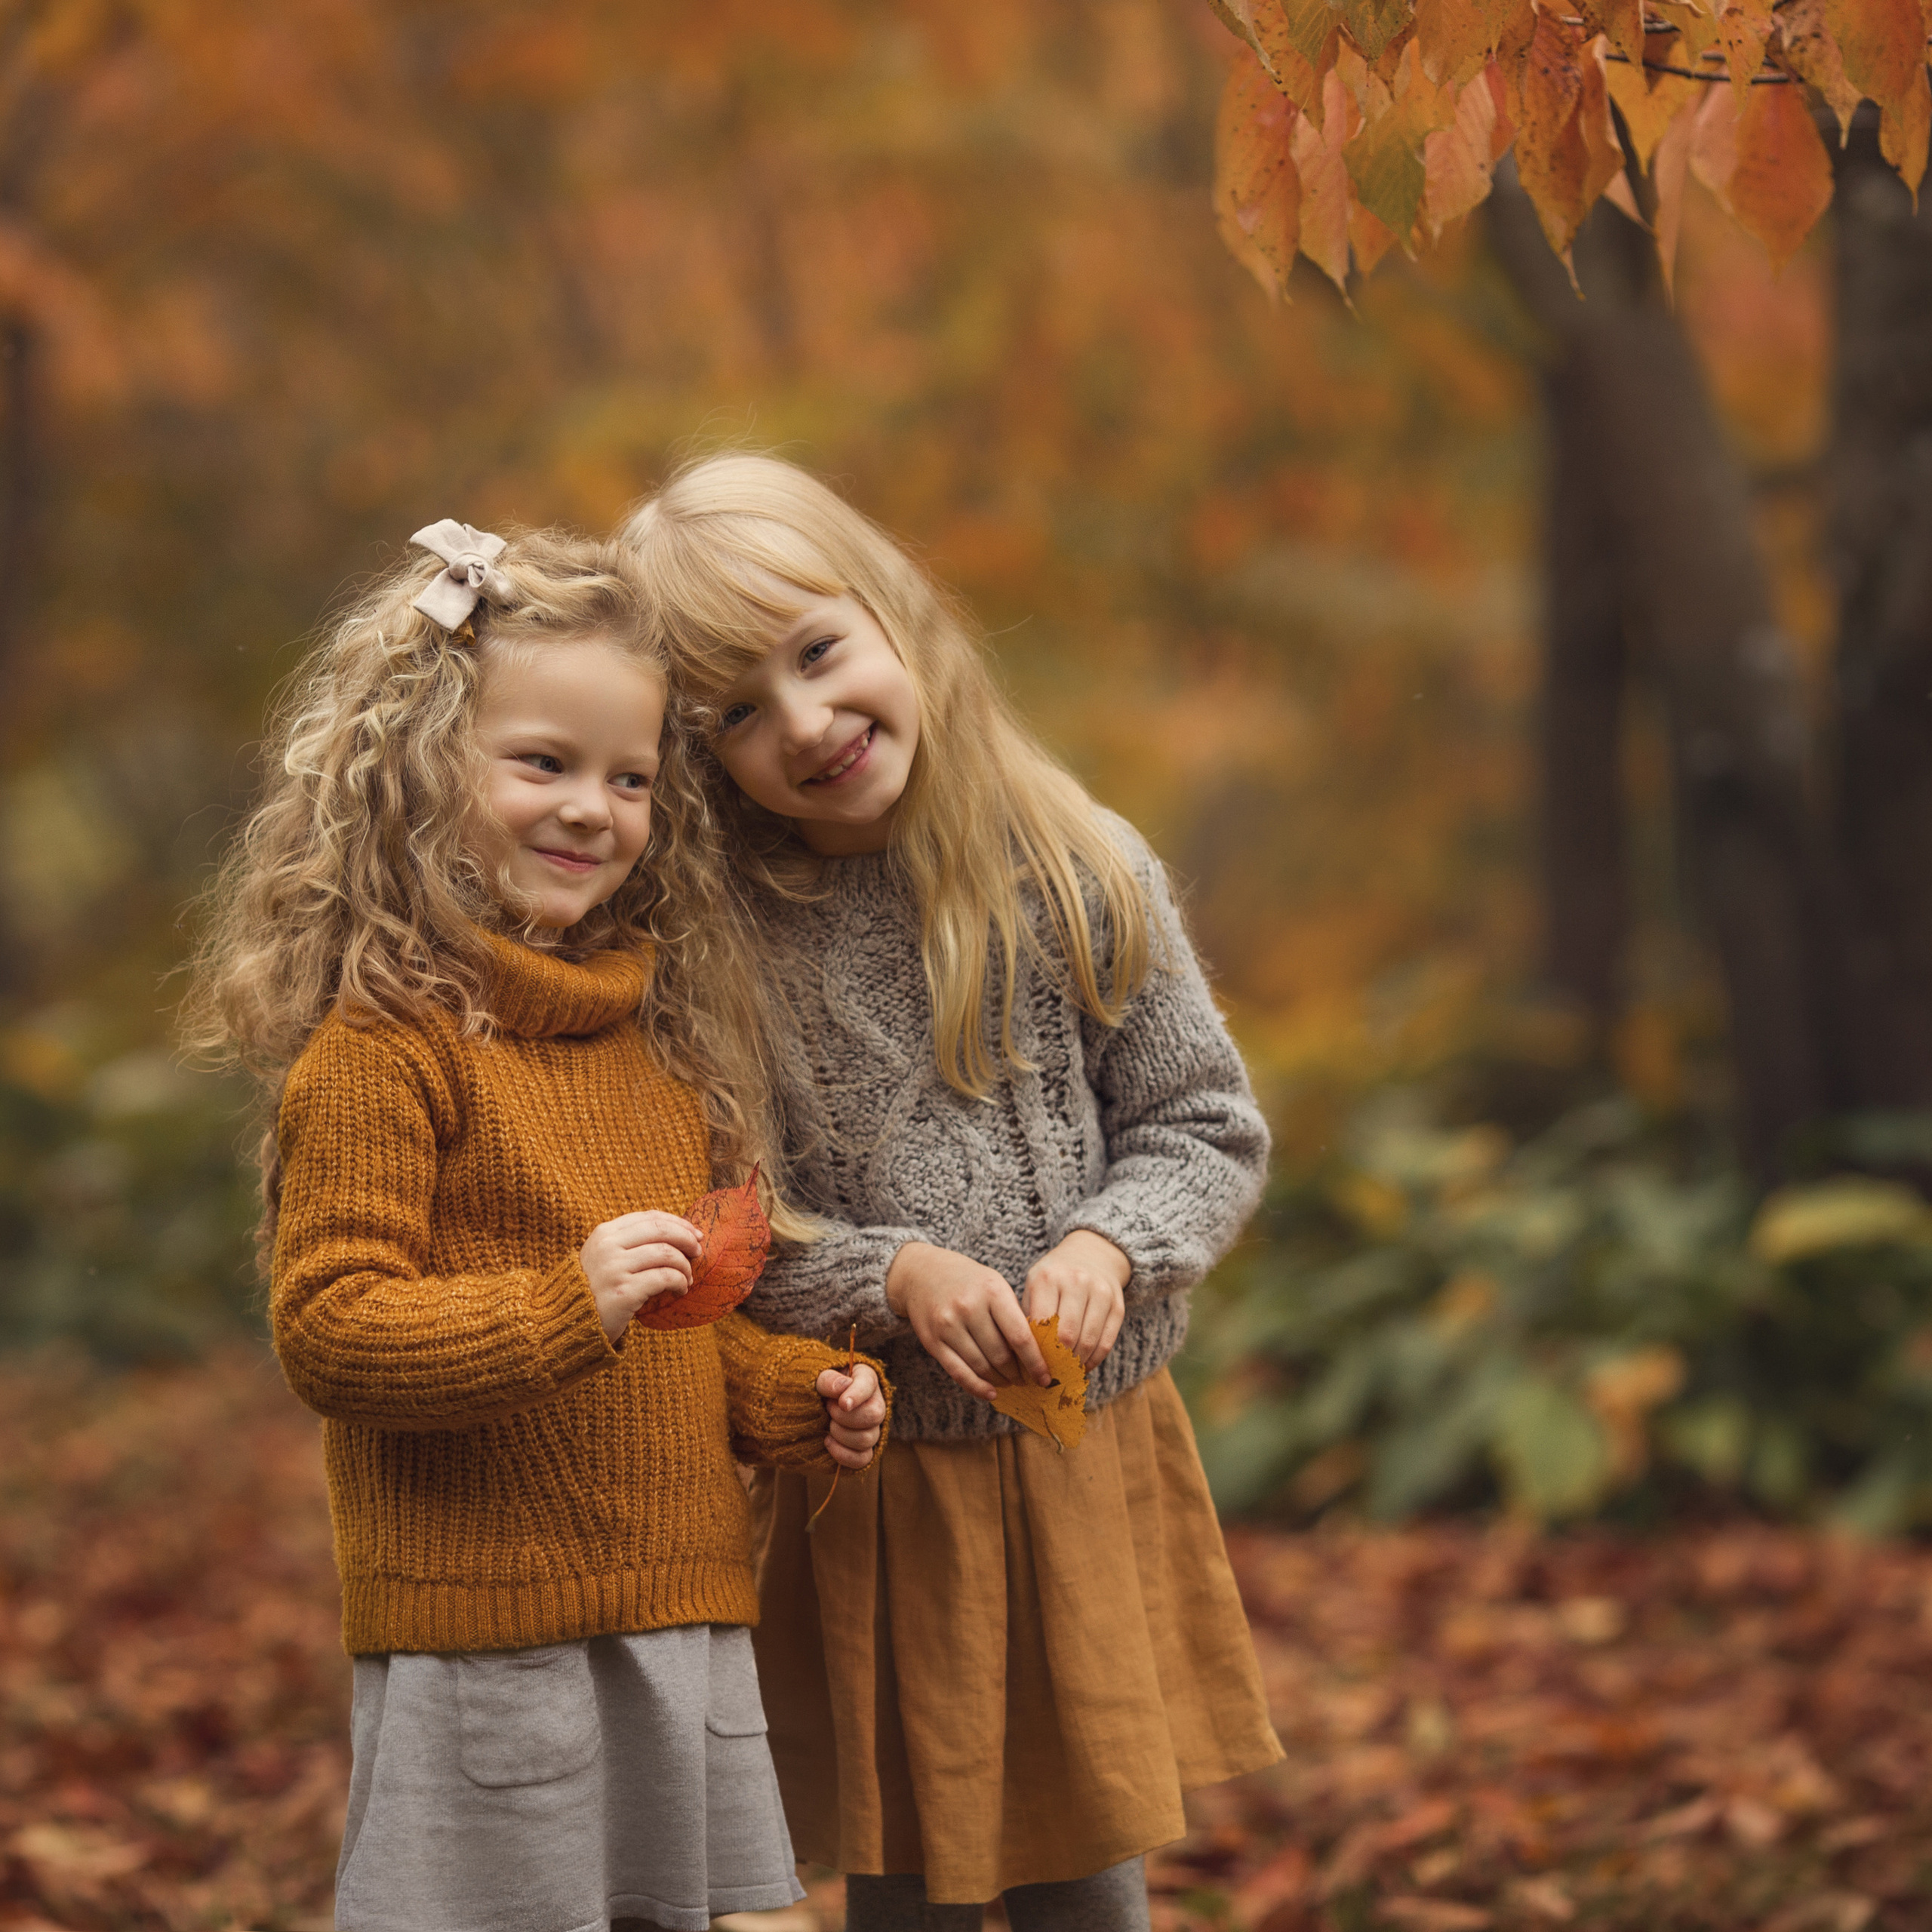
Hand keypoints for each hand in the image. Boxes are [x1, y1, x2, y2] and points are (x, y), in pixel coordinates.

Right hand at [581, 1211, 701, 1343]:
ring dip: (685, 1267)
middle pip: (661, 1231)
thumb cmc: (595, 1289)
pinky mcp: (623, 1292)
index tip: (695, 1233)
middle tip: (698, 1252)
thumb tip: (678, 1232)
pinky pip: (664, 1278)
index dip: (678, 1223)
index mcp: (605, 1233)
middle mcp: (608, 1247)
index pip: (650, 1217)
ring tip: (687, 1279)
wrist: (568, 1323)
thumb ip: (630, 1242)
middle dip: (687, 1239)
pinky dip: (680, 1282)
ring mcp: (614, 1269)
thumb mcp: (605, 1257)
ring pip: (666, 1254)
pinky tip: (680, 1290)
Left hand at [818, 1362, 885, 1468]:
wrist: (815, 1406)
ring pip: (868, 1439)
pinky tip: (828, 1442)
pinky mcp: (864, 1449)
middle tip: (828, 1409)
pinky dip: (843, 1454)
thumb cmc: (820, 1387)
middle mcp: (875, 1403)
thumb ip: (828, 1379)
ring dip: (841, 1433)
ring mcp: (872, 1428)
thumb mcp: (819, 1377)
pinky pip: (863, 1459)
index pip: (869, 1385)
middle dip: (845, 1416)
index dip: (857, 1395)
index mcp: (866, 1379)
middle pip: (874, 1415)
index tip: (842, 1403)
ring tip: (829, 1424)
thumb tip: (843, 1386)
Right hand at [885, 1242, 1051, 1399]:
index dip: (1035, 1362)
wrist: (923, 1272)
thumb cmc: (969, 1281)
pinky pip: (958, 1372)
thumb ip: (1014, 1315)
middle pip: (1001, 1355)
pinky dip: (977, 1387)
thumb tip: (1036, 1354)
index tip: (1045, 1377)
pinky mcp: (933, 1341)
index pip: (1020, 1336)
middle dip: (1017, 1374)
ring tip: (1009, 1382)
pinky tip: (991, 1392)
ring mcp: (948, 1325)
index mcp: (992, 1291)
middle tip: (1026, 1380)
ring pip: (981, 1366)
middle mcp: (969, 1308)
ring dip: (999, 1380)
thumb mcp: (995, 1285)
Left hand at [1023, 1230, 1129, 1367]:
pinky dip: (1094, 1360)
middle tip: (1050, 1375)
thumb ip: (1028, 1317)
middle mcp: (1075, 1281)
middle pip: (1066, 1336)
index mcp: (1047, 1278)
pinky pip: (1106, 1342)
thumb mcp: (1035, 1286)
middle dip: (1057, 1361)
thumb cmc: (1054, 1278)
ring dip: (1076, 1363)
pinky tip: (1084, 1365)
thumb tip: (1024, 1361)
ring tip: (1066, 1372)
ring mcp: (1100, 1291)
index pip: (1040, 1324)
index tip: (1031, 1368)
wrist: (1090, 1254)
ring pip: (1087, 1341)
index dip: (1036, 1351)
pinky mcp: (1117, 1304)